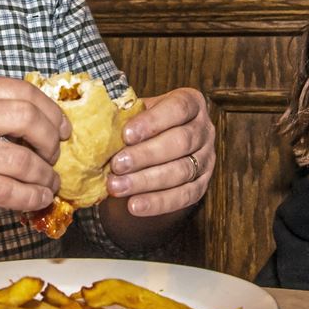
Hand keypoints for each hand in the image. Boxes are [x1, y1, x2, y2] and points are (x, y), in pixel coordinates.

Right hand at [0, 76, 70, 213]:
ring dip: (45, 175)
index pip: (24, 91)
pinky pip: (8, 191)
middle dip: (51, 141)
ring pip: (23, 161)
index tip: (63, 128)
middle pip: (29, 120)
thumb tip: (41, 119)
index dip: (52, 111)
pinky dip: (31, 197)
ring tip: (49, 182)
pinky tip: (38, 198)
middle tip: (54, 155)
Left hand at [105, 87, 214, 215]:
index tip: (126, 135)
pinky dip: (158, 203)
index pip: (178, 108)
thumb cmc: (142, 126)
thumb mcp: (137, 112)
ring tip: (117, 187)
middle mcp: (205, 129)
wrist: (153, 152)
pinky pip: (184, 196)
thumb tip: (101, 121)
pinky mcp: (202, 185)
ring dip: (146, 181)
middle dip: (146, 155)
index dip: (153, 121)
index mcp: (191, 103)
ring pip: (181, 171)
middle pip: (181, 141)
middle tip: (117, 165)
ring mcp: (207, 159)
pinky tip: (134, 205)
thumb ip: (126, 115)